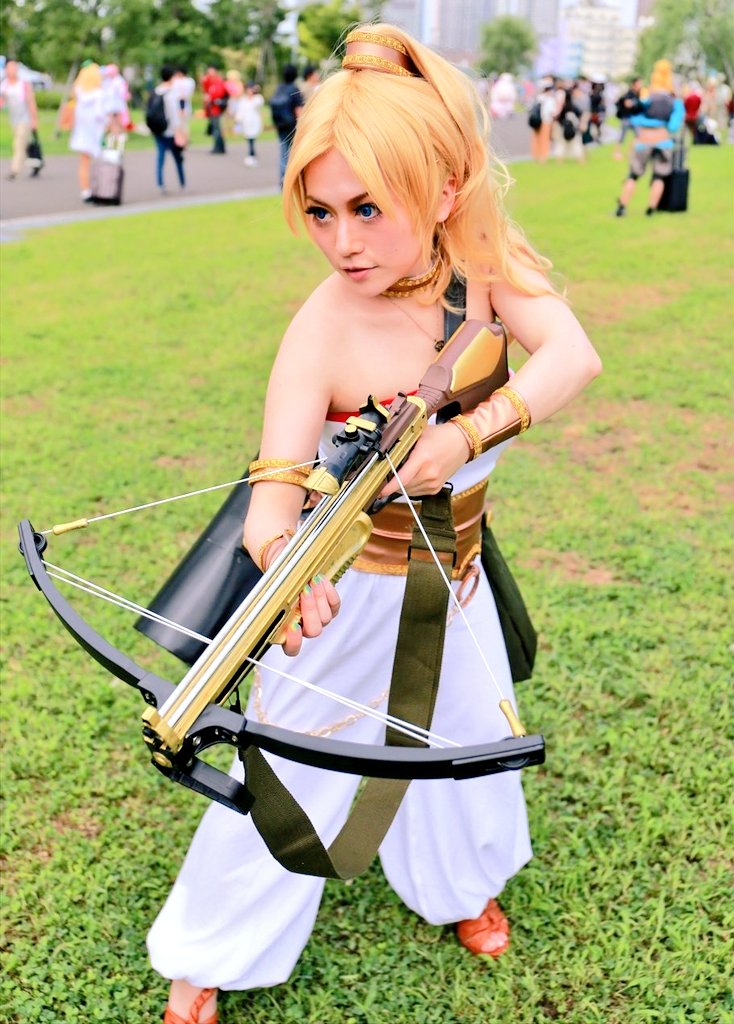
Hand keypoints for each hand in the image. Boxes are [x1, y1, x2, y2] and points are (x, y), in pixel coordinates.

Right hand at [261, 537, 340, 656]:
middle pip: (313, 630)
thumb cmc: (276, 581)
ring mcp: (320, 618)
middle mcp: (305, 628)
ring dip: (319, 598)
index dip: (294, 641)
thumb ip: (272, 598)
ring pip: (325, 617)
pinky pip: (335, 604)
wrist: (287, 568)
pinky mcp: (331, 607)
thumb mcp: (270, 589)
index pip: (292, 648)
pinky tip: (320, 580)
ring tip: (312, 581)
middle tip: (304, 592)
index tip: (293, 625)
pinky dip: (329, 592)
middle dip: (310, 611)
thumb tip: (276, 598)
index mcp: (286, 630)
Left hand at [379, 422, 469, 498]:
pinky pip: (417, 493)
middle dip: (392, 483)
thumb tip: (385, 454)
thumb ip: (403, 446)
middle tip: (386, 476)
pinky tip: (412, 476)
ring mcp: (433, 483)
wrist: (462, 443)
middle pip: (403, 486)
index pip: (403, 478)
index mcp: (423, 459)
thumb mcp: (419, 435)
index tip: (379, 490)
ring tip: (401, 473)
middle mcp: (429, 474)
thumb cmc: (440, 437)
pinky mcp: (435, 488)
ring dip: (401, 485)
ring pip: (409, 491)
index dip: (389, 487)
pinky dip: (411, 487)